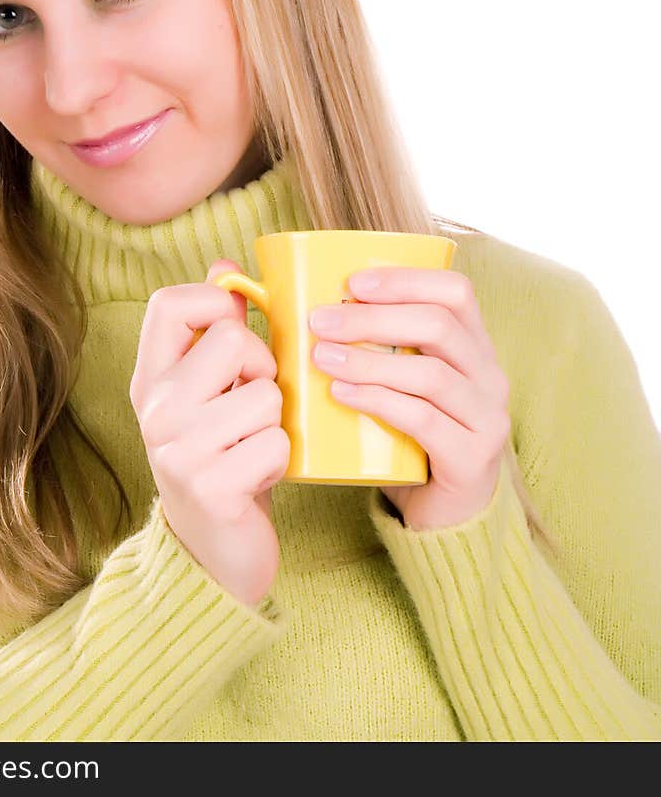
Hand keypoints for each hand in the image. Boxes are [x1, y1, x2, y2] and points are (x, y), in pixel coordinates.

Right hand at [130, 259, 289, 605]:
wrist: (212, 551)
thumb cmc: (221, 455)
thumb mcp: (209, 390)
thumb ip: (216, 330)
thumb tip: (227, 265)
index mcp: (150, 377)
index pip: (172, 301)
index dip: (218, 303)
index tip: (237, 331)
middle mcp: (155, 409)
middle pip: (234, 341)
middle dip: (264, 370)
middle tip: (252, 404)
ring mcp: (178, 450)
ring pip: (266, 395)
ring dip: (276, 423)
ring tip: (254, 447)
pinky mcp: (210, 488)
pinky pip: (277, 443)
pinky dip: (281, 460)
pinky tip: (257, 478)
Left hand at [308, 266, 510, 530]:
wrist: (446, 517)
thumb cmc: (411, 441)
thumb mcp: (401, 385)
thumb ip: (377, 349)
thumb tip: (308, 311)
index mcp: (475, 347)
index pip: (456, 292)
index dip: (406, 279)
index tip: (352, 282)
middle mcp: (490, 376)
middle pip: (439, 325)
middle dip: (374, 317)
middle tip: (320, 321)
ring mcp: (486, 418)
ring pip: (430, 373)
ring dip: (369, 360)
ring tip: (321, 357)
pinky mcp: (472, 458)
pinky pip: (423, 420)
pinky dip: (378, 401)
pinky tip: (341, 394)